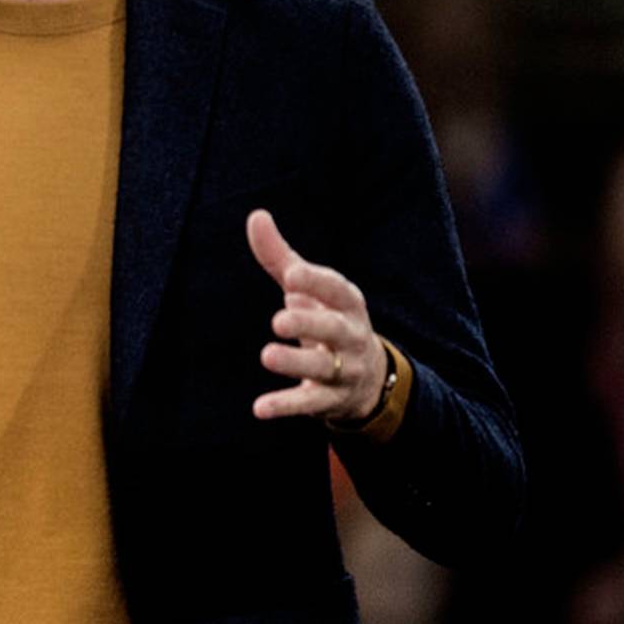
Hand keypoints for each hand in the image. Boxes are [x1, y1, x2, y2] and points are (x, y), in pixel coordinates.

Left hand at [246, 209, 382, 422]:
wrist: (367, 377)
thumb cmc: (327, 318)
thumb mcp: (307, 289)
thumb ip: (281, 256)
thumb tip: (256, 215)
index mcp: (347, 303)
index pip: (337, 290)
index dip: (317, 282)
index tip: (292, 274)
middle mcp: (350, 335)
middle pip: (334, 329)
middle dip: (309, 323)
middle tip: (278, 319)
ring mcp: (343, 369)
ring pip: (323, 367)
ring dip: (296, 361)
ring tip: (267, 355)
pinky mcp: (329, 399)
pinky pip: (309, 402)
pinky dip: (286, 405)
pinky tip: (259, 408)